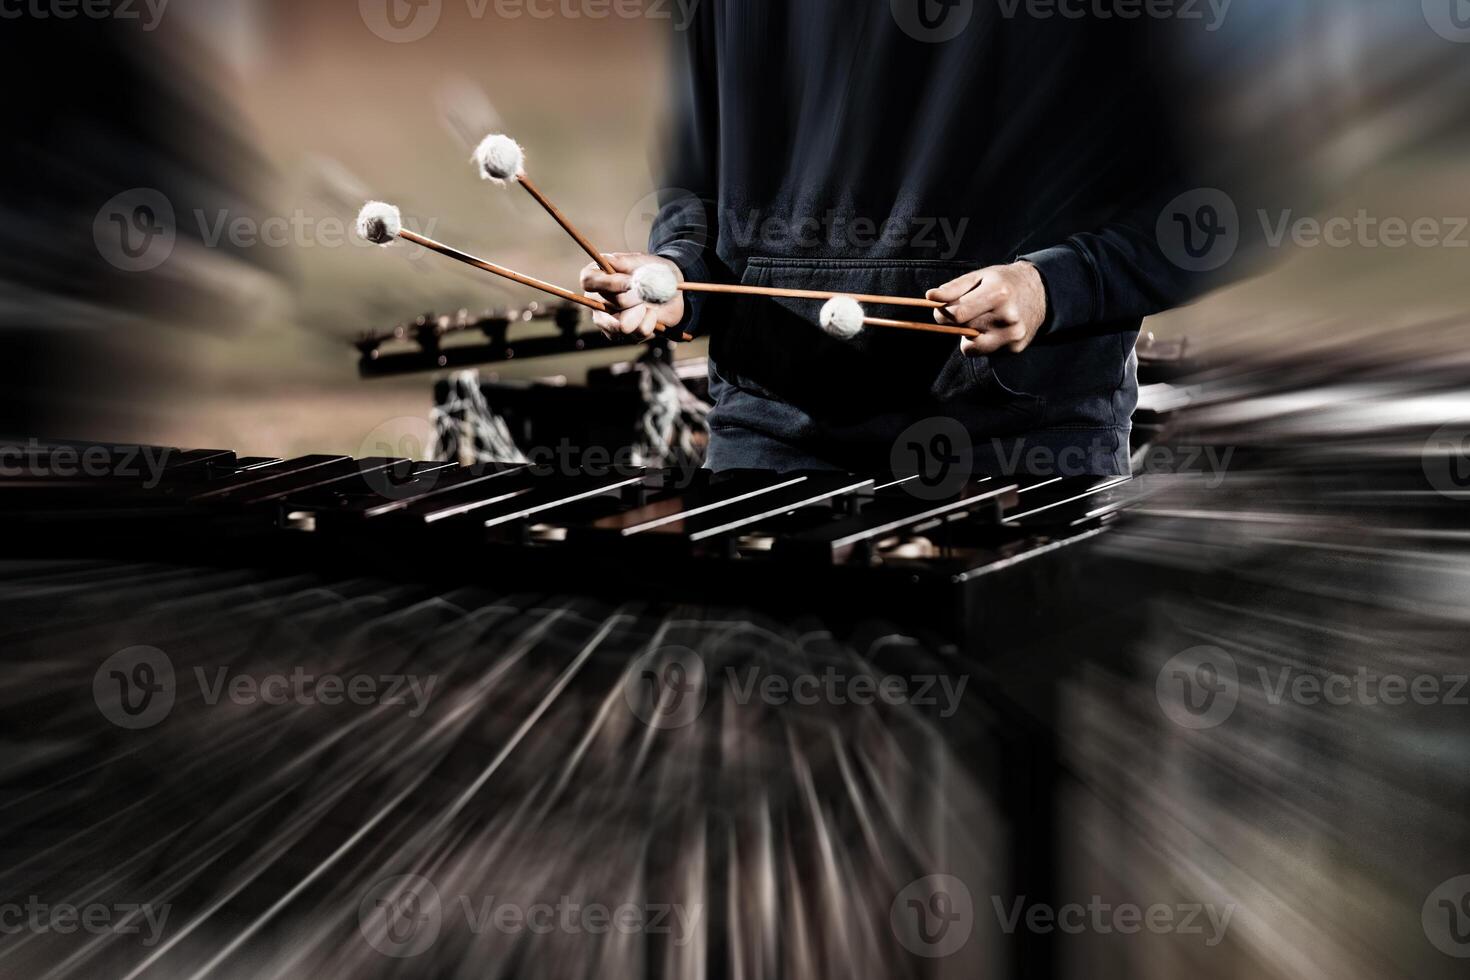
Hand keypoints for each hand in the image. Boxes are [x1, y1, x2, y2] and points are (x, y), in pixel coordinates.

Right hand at [580, 253, 685, 341]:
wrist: (670, 290)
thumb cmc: (651, 272)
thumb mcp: (640, 260)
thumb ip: (624, 262)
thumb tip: (609, 261)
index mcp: (595, 277)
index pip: (588, 281)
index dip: (610, 283)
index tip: (631, 282)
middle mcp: (596, 302)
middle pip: (608, 305)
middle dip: (633, 298)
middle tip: (646, 291)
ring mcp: (607, 322)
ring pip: (622, 325)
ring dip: (642, 312)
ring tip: (647, 303)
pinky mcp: (623, 335)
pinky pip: (639, 332)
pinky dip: (651, 321)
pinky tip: (652, 314)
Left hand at [927, 261, 1046, 355]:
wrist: (1040, 292)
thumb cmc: (1003, 282)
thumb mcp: (979, 276)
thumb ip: (953, 288)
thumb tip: (930, 297)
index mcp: (998, 294)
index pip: (957, 314)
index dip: (943, 314)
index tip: (942, 309)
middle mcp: (1008, 317)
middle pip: (963, 330)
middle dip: (956, 323)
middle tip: (965, 312)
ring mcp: (1013, 335)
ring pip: (971, 348)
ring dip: (968, 336)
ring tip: (981, 320)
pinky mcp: (1015, 348)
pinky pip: (984, 352)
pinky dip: (983, 342)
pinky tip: (994, 328)